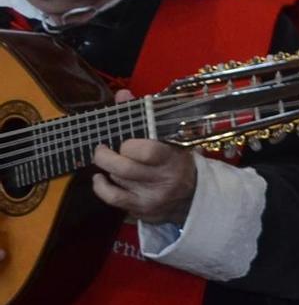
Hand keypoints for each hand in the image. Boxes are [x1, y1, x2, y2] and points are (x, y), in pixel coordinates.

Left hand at [92, 91, 196, 223]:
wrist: (192, 196)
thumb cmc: (177, 160)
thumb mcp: (169, 138)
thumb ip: (143, 116)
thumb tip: (121, 94)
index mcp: (173, 157)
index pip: (147, 151)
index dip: (129, 145)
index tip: (125, 141)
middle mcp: (163, 178)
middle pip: (124, 168)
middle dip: (106, 155)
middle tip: (103, 148)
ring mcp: (151, 196)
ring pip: (117, 179)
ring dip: (109, 168)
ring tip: (109, 160)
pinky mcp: (141, 209)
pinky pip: (112, 198)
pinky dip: (100, 187)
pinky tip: (100, 178)